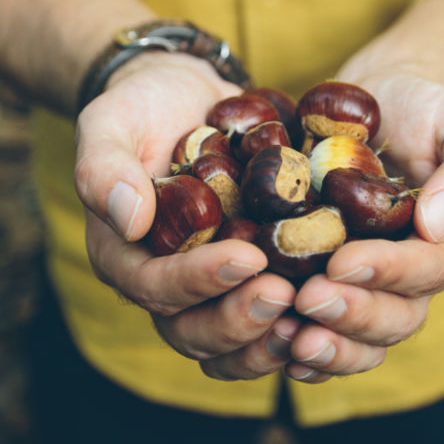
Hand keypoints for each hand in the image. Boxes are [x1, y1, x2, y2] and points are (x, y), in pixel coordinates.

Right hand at [74, 52, 294, 379]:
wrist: (187, 99)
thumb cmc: (141, 107)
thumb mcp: (110, 122)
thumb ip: (103, 168)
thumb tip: (129, 220)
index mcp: (125, 258)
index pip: (154, 288)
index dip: (197, 280)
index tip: (246, 257)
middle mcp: (167, 286)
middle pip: (194, 332)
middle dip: (239, 319)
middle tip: (284, 293)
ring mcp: (213, 291)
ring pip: (234, 344)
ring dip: (271, 340)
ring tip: (313, 314)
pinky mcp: (254, 282)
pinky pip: (272, 324)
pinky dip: (302, 325)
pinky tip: (340, 307)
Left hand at [281, 73, 443, 382]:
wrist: (379, 108)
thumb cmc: (426, 110)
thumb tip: (439, 223)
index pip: (430, 269)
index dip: (387, 271)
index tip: (342, 263)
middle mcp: (416, 281)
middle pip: (396, 318)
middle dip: (352, 315)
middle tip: (306, 299)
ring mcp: (372, 291)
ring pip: (362, 340)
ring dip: (327, 346)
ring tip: (286, 336)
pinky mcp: (333, 290)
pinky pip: (326, 337)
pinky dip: (304, 352)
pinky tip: (274, 346)